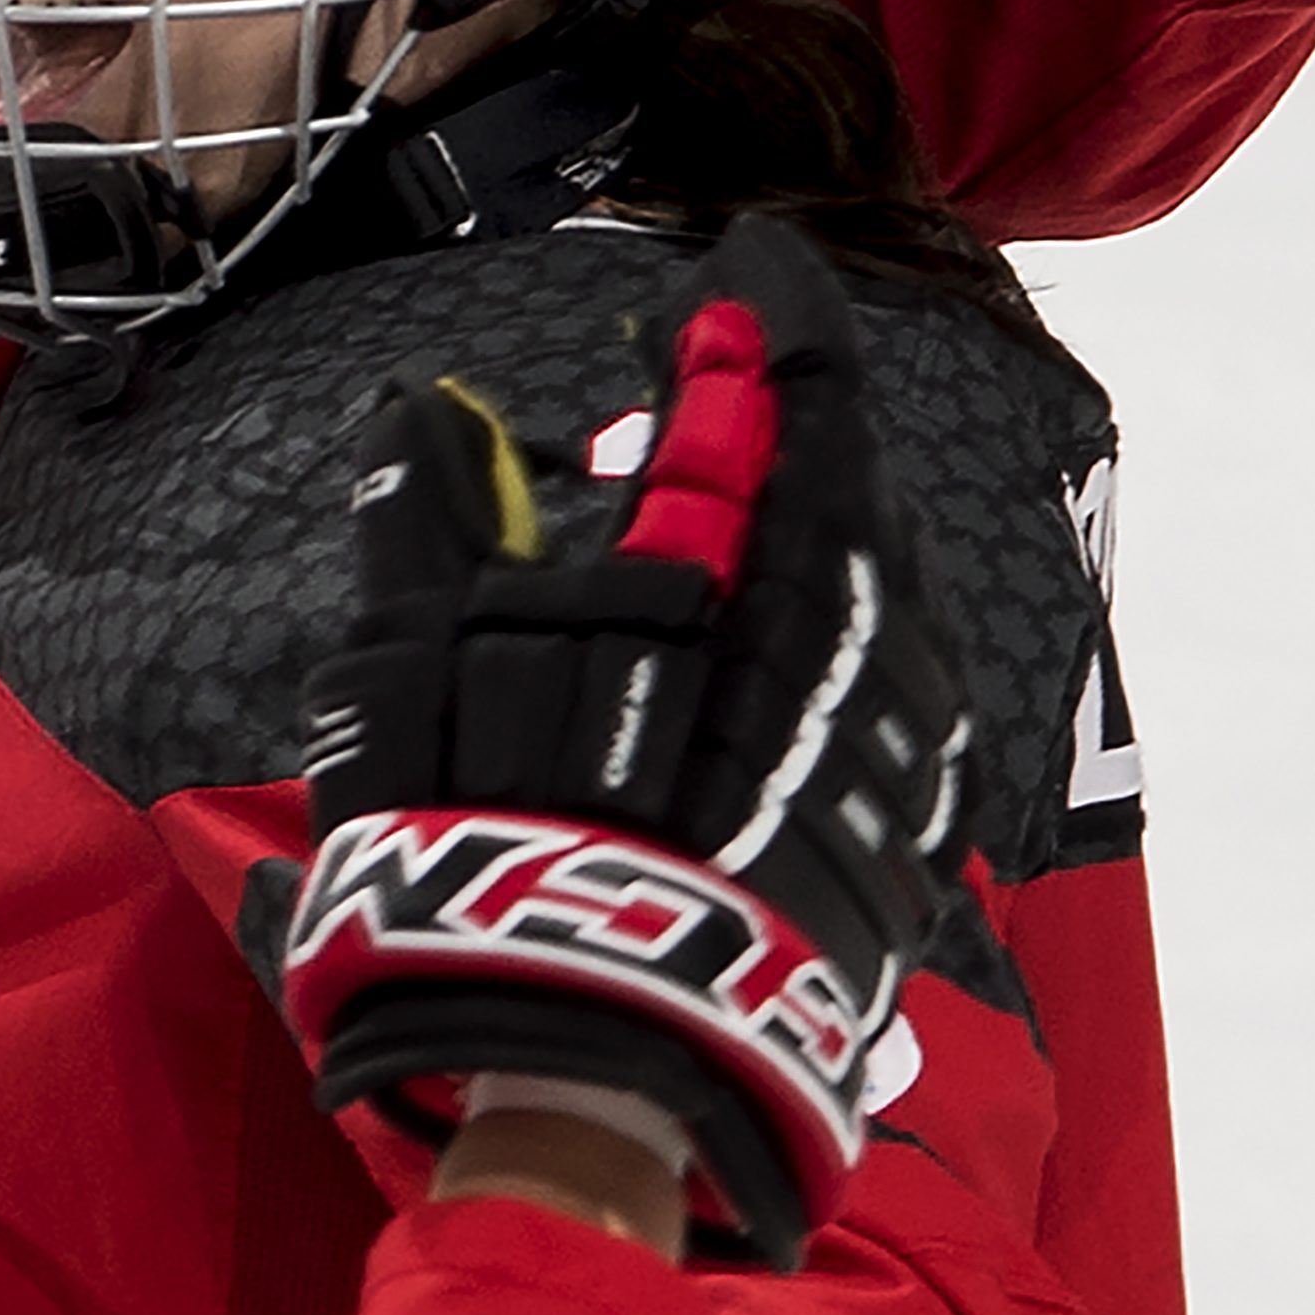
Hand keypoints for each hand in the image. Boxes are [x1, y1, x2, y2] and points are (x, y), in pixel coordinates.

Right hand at [274, 217, 972, 1268]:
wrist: (609, 1051)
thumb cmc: (499, 839)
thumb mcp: (427, 666)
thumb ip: (430, 527)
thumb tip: (415, 419)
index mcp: (756, 576)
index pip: (789, 400)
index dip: (763, 322)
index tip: (741, 263)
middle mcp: (853, 647)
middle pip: (835, 489)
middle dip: (759, 422)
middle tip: (692, 379)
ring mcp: (889, 741)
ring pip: (858, 587)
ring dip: (780, 527)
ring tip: (698, 510)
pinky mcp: (899, 826)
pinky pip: (868, 683)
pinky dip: (808, 630)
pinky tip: (744, 638)